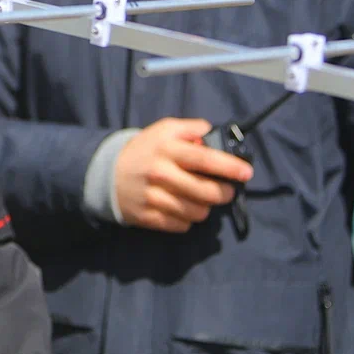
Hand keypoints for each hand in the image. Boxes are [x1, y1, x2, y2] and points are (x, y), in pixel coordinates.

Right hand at [114, 117, 254, 232]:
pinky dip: (187, 219)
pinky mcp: (149, 217)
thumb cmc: (144, 150)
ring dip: (205, 207)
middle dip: (224, 193)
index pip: (205, 158)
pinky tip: (181, 207)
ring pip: (198, 212)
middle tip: (225, 190)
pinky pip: (182, 225)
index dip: (229, 167)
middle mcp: (161, 173)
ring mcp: (154, 198)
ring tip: (200, 198)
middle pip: (207, 191)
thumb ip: (190, 129)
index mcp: (167, 149)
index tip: (246, 173)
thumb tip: (214, 135)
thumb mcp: (163, 130)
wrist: (107, 173)